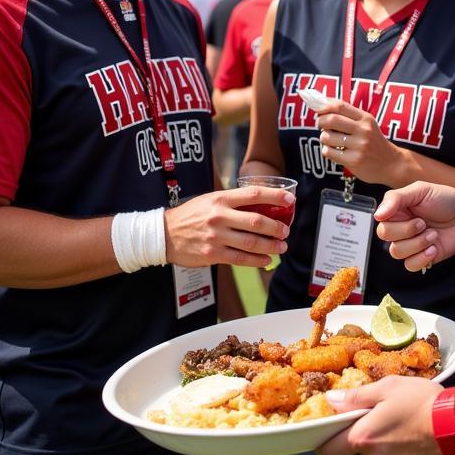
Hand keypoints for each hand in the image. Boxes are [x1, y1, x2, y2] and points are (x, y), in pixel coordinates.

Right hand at [164, 186, 292, 267]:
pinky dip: (256, 260)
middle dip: (277, 227)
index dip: (275, 196)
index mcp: (221, 199)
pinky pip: (240, 259)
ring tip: (281, 247)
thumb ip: (233, 202)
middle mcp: (219, 216)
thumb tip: (262, 204)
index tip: (290, 199)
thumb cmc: (191, 215)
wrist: (163, 234)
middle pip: (257, 221)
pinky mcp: (212, 254)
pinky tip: (266, 260)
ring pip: (251, 242)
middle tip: (286, 231)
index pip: (254, 194)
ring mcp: (216, 236)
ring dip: (271, 246)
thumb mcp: (210, 200)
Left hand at [314, 98, 403, 185]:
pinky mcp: (354, 161)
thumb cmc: (374, 142)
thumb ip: (348, 115)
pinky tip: (335, 152)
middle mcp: (363, 130)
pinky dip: (327, 151)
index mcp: (366, 118)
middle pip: (331, 120)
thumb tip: (322, 104)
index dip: (324, 105)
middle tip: (321, 125)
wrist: (392, 164)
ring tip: (331, 141)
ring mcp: (359, 146)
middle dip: (320, 121)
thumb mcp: (367, 125)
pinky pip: (329, 152)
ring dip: (324, 138)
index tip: (317, 108)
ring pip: (327, 137)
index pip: (340, 106)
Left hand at [317, 377, 454, 454]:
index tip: (332, 437)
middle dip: (354, 454)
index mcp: (363, 437)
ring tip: (397, 441)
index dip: (326, 444)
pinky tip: (413, 452)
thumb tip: (331, 399)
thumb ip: (356, 397)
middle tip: (369, 436)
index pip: (327, 452)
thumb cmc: (424, 402)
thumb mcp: (389, 388)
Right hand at [375, 183, 454, 270]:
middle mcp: (399, 228)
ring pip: (396, 252)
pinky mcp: (420, 257)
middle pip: (385, 237)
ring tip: (433, 234)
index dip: (395, 221)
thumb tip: (377, 215)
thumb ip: (396, 198)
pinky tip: (434, 247)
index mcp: (395, 211)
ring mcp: (409, 244)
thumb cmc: (444, 199)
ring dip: (418, 243)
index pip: (380, 221)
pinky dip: (422, 258)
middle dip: (408, 230)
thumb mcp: (420, 190)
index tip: (411, 214)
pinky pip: (410, 265)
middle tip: (424, 223)